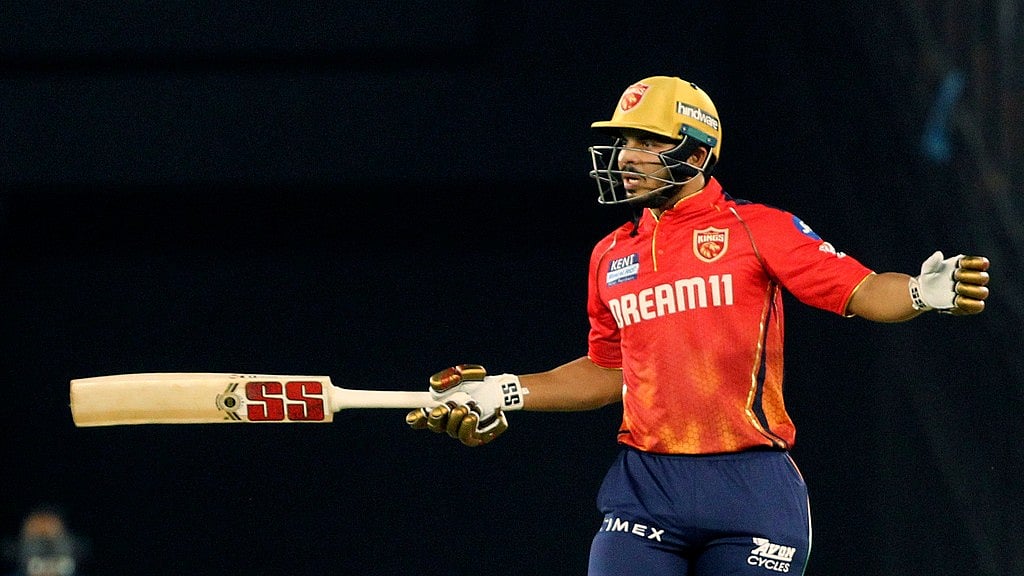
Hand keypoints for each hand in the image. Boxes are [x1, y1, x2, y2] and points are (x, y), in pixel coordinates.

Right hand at [405, 364, 526, 446]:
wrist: (501, 392)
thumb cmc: (479, 383)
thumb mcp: (462, 375)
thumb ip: (447, 378)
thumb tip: (434, 386)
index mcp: (441, 407)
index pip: (423, 417)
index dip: (416, 418)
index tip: (412, 416)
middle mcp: (449, 421)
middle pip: (434, 426)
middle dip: (437, 418)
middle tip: (443, 408)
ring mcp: (462, 430)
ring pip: (451, 431)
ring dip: (458, 417)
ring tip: (470, 406)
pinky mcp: (476, 438)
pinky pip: (466, 438)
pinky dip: (468, 426)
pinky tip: (475, 415)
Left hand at [909, 251, 989, 313]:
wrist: (926, 292)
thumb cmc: (930, 277)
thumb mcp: (927, 268)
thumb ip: (932, 262)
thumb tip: (938, 254)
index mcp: (967, 266)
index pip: (981, 262)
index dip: (973, 263)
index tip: (959, 264)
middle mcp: (973, 278)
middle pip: (984, 277)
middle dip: (969, 276)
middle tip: (954, 277)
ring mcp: (973, 292)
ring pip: (983, 292)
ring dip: (969, 290)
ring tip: (955, 289)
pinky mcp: (969, 305)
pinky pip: (978, 306)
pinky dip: (967, 304)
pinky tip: (954, 301)